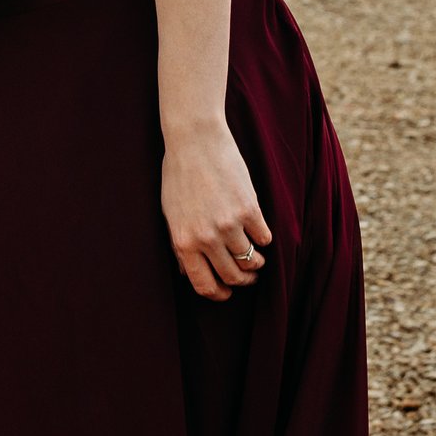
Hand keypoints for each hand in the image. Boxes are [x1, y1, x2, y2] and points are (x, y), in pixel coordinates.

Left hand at [160, 119, 272, 301]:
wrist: (196, 141)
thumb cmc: (179, 176)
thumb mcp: (170, 213)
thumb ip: (179, 244)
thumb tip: (186, 273)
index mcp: (183, 241)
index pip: (203, 284)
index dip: (219, 294)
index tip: (227, 293)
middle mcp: (206, 237)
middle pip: (233, 277)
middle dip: (243, 281)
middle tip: (248, 275)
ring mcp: (229, 224)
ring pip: (252, 261)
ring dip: (256, 262)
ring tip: (255, 255)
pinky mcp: (250, 210)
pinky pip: (265, 238)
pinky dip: (263, 238)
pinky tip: (257, 230)